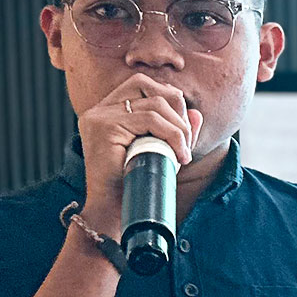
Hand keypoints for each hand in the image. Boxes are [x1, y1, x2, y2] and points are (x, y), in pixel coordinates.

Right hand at [75, 72, 201, 234]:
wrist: (115, 212)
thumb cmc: (136, 184)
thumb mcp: (161, 151)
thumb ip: (177, 131)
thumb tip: (197, 114)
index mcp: (107, 111)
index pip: (141, 84)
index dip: (169, 98)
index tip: (183, 129)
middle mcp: (99, 110)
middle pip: (147, 85)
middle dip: (177, 108)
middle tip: (187, 140)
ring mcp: (98, 116)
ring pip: (154, 104)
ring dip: (179, 128)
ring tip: (183, 152)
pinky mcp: (103, 127)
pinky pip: (150, 120)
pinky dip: (173, 136)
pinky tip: (179, 156)